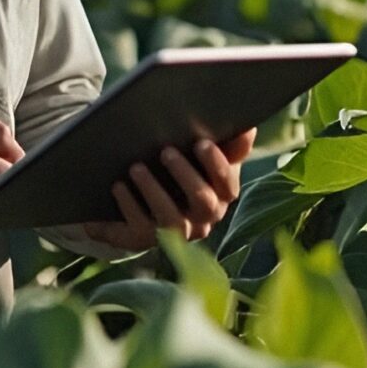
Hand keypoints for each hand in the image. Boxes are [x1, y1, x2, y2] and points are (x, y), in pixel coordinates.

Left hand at [73, 128, 253, 252]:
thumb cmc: (184, 172)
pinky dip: (128, 206)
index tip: (201, 143)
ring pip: (171, 219)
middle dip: (186, 176)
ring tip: (136, 168)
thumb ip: (229, 146)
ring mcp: (174, 233)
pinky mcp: (145, 239)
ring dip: (154, 191)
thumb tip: (248, 128)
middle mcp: (202, 220)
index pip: (228, 186)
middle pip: (203, 203)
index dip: (217, 166)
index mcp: (220, 197)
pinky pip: (139, 229)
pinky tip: (118, 186)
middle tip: (166, 151)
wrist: (145, 203)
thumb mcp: (205, 159)